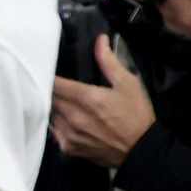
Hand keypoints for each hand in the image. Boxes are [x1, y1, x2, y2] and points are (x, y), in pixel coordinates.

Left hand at [50, 36, 156, 169]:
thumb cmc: (137, 115)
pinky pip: (55, 132)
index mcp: (86, 98)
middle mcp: (73, 117)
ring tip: (61, 101)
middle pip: (49, 99)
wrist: (143, 152)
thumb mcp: (128, 84)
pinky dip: (57, 125)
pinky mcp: (70, 148)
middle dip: (51, 91)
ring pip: (50, 115)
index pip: (54, 83)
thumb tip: (100, 39)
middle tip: (55, 84)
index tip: (47, 69)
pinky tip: (66, 120)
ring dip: (54, 108)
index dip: (48, 75)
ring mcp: (69, 134)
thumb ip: (109, 61)